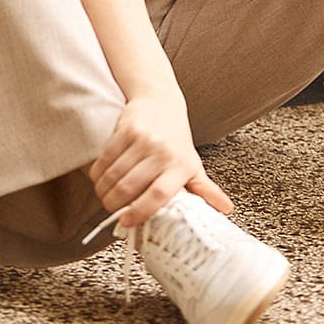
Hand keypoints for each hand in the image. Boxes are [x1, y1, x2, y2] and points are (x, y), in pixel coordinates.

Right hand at [89, 89, 232, 228]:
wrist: (162, 101)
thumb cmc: (176, 140)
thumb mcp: (193, 165)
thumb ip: (205, 190)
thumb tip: (226, 210)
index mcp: (181, 166)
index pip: (159, 194)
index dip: (140, 211)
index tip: (126, 222)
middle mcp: (163, 152)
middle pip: (130, 188)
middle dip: (114, 204)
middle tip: (111, 209)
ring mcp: (143, 140)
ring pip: (114, 175)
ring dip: (103, 191)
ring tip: (104, 196)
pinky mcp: (126, 130)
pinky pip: (105, 159)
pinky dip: (97, 174)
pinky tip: (100, 178)